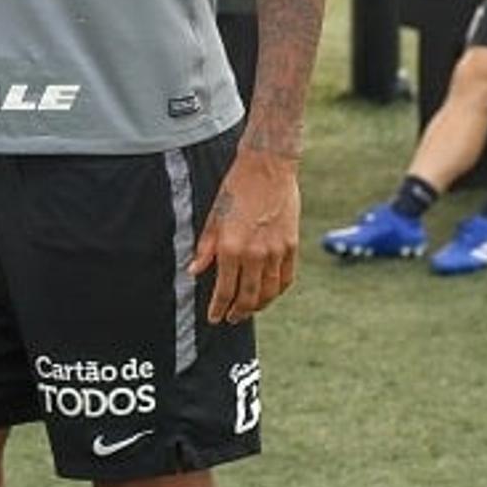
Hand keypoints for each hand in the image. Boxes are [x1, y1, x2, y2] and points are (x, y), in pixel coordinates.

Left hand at [188, 149, 299, 324]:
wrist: (268, 167)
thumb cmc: (237, 188)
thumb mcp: (214, 215)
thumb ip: (205, 247)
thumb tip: (194, 271)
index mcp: (231, 247)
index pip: (224, 290)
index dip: (218, 307)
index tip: (214, 317)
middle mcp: (255, 254)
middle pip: (248, 297)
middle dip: (238, 312)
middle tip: (231, 319)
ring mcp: (277, 252)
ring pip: (268, 292)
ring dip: (258, 306)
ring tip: (248, 311)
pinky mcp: (292, 246)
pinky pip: (286, 279)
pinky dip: (277, 292)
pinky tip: (269, 294)